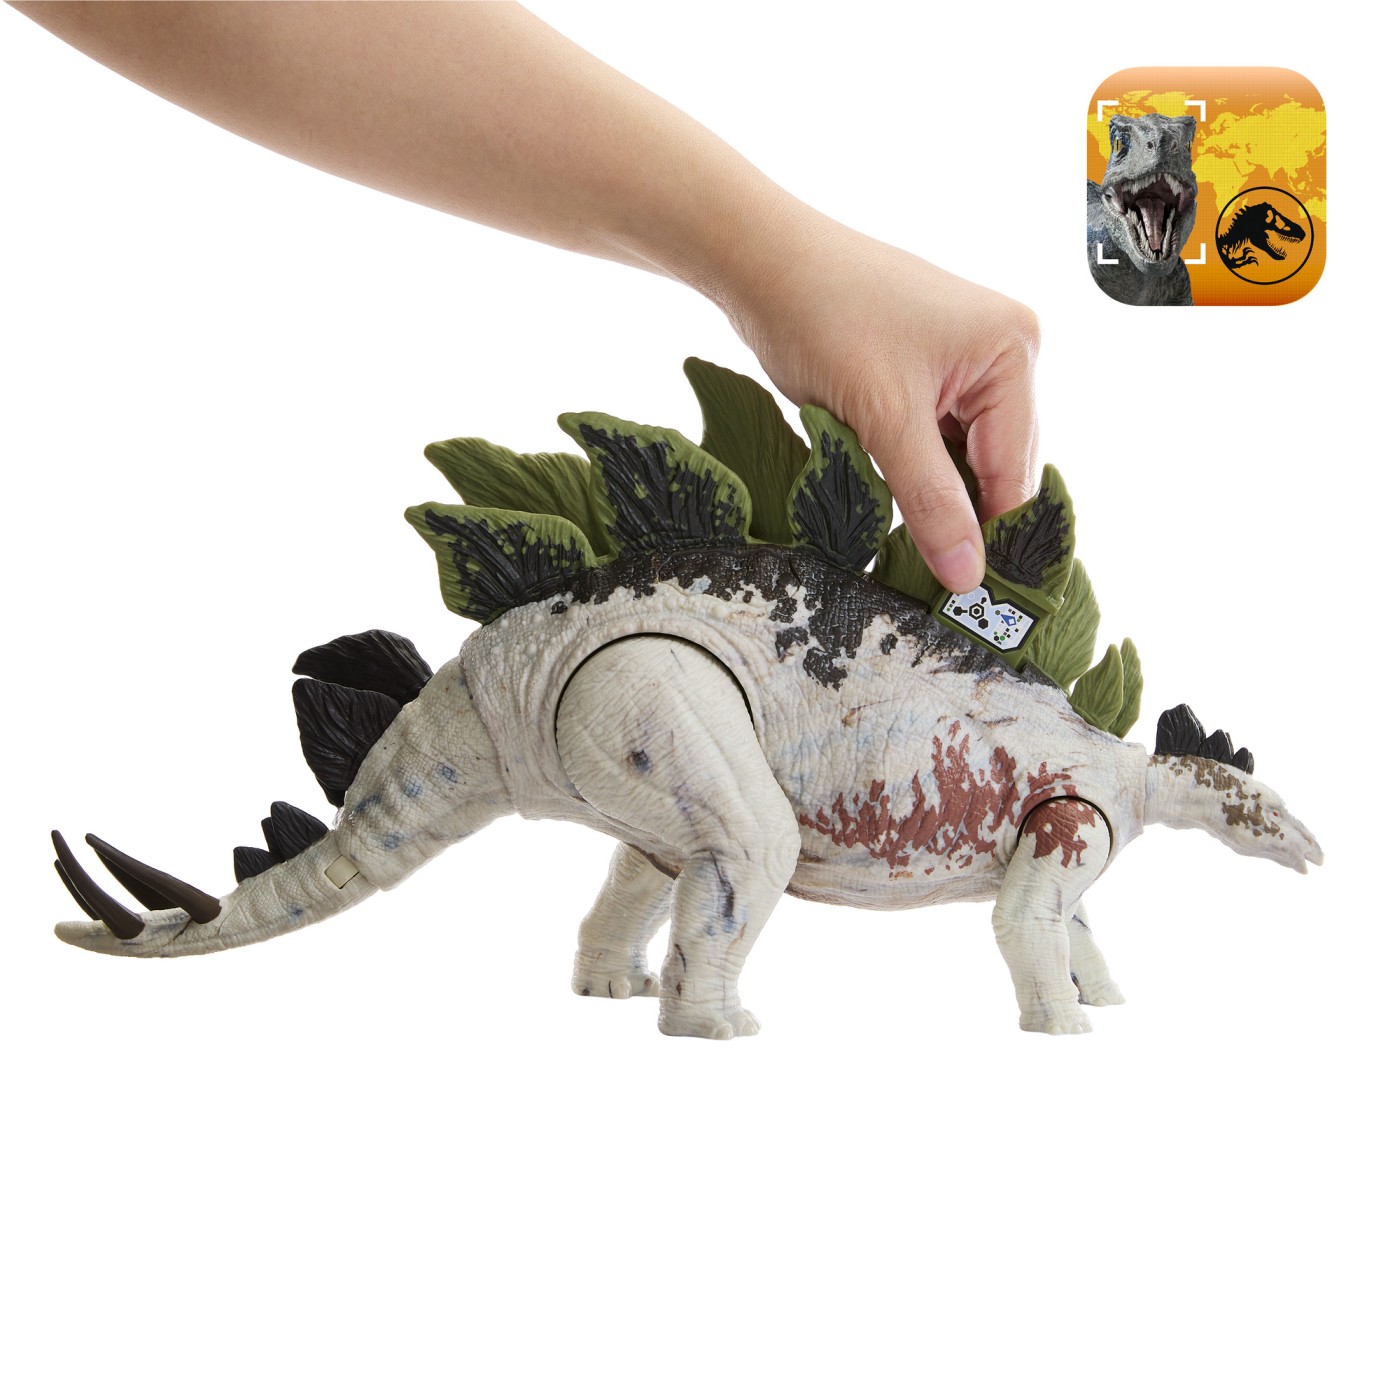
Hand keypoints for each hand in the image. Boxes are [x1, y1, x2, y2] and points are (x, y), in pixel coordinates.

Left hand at [716, 211, 1040, 593]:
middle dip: (963, 514)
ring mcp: (970, 357)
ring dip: (935, 493)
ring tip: (905, 538)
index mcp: (1013, 351)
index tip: (964, 598)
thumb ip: (930, 502)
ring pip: (965, 457)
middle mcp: (1006, 350)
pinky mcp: (933, 366)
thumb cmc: (822, 318)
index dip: (990, 536)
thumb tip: (968, 578)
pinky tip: (887, 488)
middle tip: (930, 581)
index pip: (1016, 472)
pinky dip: (915, 467)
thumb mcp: (882, 421)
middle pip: (997, 467)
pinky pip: (938, 437)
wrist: (761, 260)